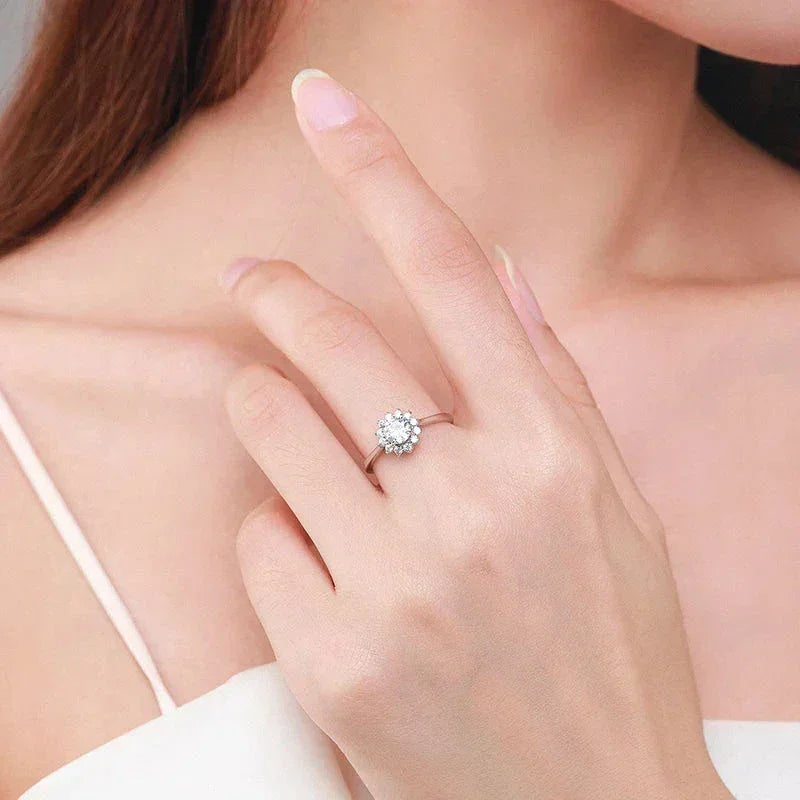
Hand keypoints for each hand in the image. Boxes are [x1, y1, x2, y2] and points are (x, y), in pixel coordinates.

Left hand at [223, 71, 731, 799]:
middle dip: (278, 292)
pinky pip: (257, 541)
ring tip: (280, 419)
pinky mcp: (329, 660)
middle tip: (252, 278)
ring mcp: (394, 584)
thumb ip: (555, 386)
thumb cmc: (611, 652)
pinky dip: (273, 530)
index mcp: (551, 456)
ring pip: (270, 430)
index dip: (385, 175)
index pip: (453, 276)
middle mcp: (471, 505)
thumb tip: (505, 279)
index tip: (328, 109)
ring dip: (263, 408)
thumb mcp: (613, 511)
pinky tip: (316, 558)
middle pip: (334, 341)